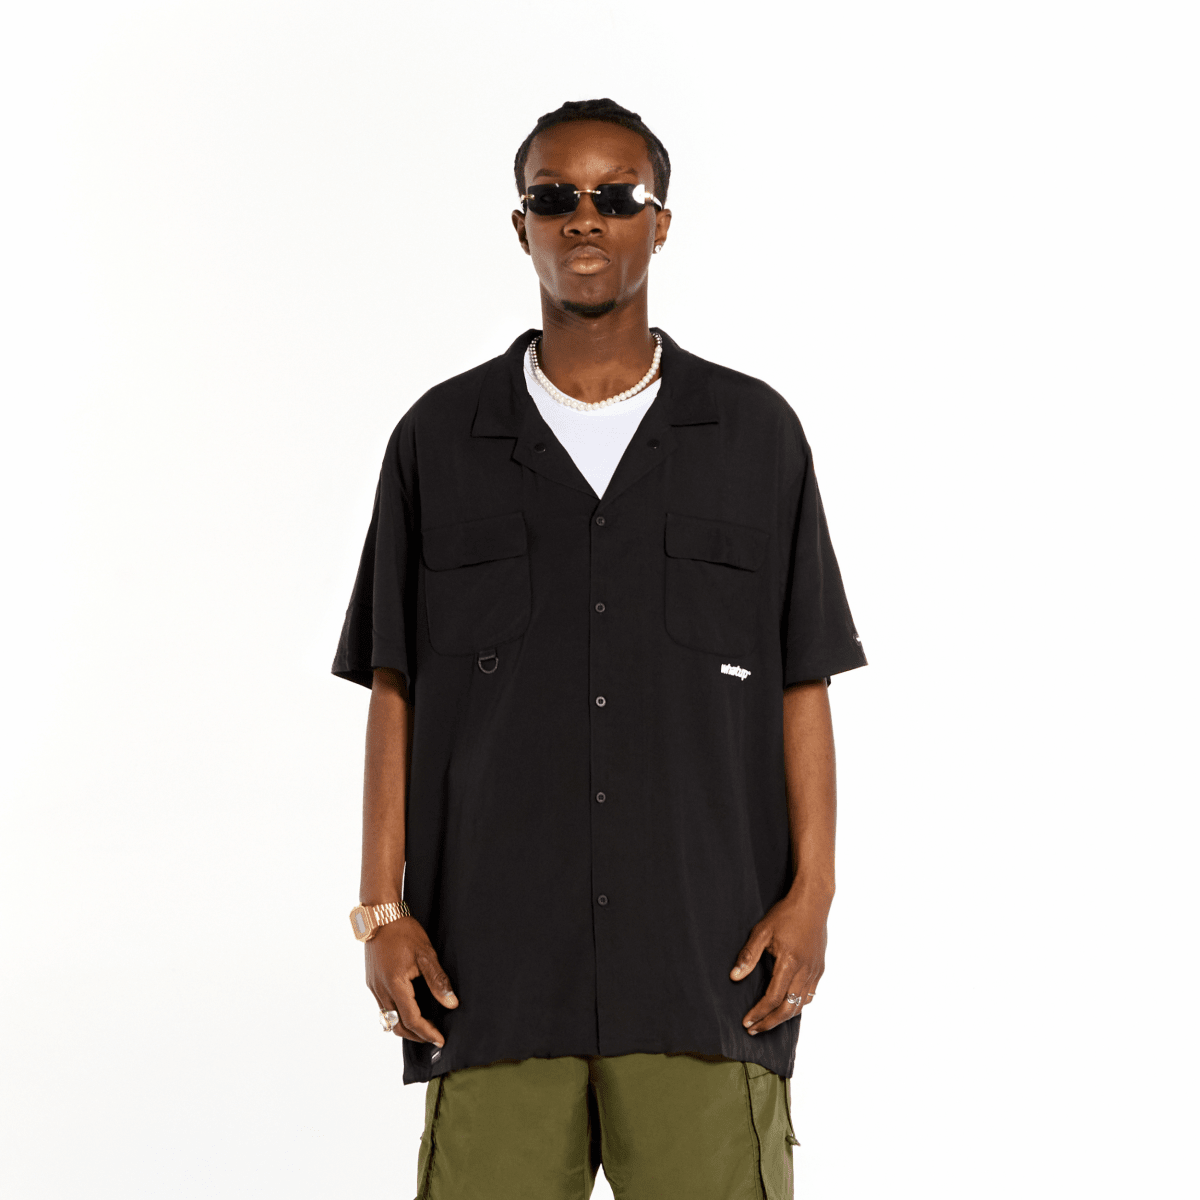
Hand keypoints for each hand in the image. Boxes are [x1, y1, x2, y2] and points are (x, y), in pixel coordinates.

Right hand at [366, 915, 458, 1045]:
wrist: (380, 915)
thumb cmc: (404, 931)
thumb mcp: (426, 954)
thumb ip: (438, 981)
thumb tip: (451, 1004)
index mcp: (395, 984)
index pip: (412, 1019)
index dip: (427, 1032)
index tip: (440, 1039)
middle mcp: (380, 990)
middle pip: (397, 1025)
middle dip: (416, 1035)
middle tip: (433, 1036)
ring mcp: (373, 987)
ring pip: (388, 1019)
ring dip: (405, 1026)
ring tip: (424, 1026)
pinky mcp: (371, 982)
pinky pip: (383, 1007)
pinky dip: (397, 1014)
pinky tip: (409, 1008)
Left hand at [729, 893, 829, 1034]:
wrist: (813, 903)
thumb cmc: (785, 914)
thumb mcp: (762, 931)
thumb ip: (748, 955)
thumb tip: (734, 977)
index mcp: (789, 963)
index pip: (773, 998)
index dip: (759, 1012)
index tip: (747, 1021)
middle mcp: (805, 971)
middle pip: (788, 1008)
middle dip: (770, 1022)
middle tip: (754, 1029)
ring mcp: (815, 971)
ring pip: (801, 1005)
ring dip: (784, 1017)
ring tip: (767, 1021)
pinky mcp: (820, 969)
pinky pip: (810, 995)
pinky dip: (798, 1006)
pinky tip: (787, 1006)